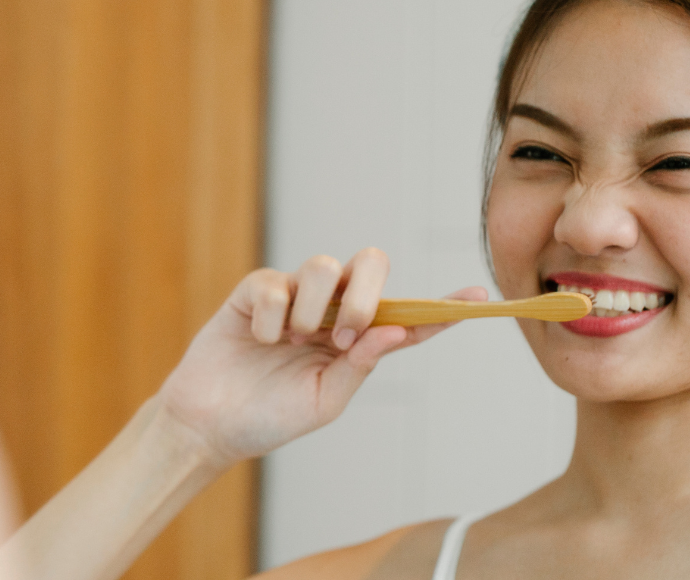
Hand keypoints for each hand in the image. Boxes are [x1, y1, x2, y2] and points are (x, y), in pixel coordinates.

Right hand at [155, 248, 485, 466]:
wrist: (209, 425)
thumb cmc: (269, 417)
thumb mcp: (324, 401)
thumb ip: (360, 364)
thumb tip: (397, 329)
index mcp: (356, 340)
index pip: (406, 316)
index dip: (443, 306)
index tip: (480, 297)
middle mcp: (330, 311)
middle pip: (370, 264)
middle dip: (365, 293)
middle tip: (345, 333)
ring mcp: (294, 297)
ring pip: (324, 265)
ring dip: (315, 307)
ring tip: (294, 339)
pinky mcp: (256, 291)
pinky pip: (276, 282)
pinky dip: (271, 316)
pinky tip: (260, 340)